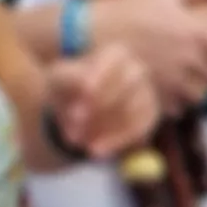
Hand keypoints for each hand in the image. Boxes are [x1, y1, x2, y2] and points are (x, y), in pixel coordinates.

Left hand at [43, 46, 160, 162]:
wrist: (77, 107)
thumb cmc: (66, 86)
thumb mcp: (58, 79)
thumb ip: (69, 80)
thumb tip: (84, 89)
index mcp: (115, 55)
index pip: (113, 63)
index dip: (100, 77)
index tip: (85, 93)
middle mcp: (135, 71)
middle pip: (126, 87)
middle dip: (100, 107)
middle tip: (74, 122)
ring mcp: (146, 94)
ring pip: (132, 112)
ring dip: (105, 128)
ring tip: (75, 139)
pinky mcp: (148, 117)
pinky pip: (138, 131)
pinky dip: (116, 142)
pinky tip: (95, 151)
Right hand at [64, 0, 206, 108]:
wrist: (90, 32)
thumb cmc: (128, 9)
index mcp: (199, 34)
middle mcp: (191, 60)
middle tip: (198, 72)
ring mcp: (174, 81)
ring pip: (199, 97)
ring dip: (195, 91)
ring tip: (180, 83)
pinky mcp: (156, 97)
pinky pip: (177, 108)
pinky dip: (175, 103)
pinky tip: (162, 90)